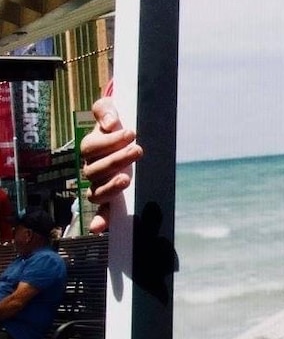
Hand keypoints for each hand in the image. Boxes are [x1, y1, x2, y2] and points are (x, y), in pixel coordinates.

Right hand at [81, 98, 142, 233]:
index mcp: (91, 148)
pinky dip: (99, 220)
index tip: (131, 133)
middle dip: (117, 160)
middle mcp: (92, 169)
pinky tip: (98, 229)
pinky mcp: (112, 197)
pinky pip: (102, 211)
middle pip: (96, 170)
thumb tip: (111, 123)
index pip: (92, 147)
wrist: (123, 132)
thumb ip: (106, 110)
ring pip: (96, 192)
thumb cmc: (115, 122)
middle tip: (138, 150)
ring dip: (110, 187)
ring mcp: (101, 185)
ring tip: (127, 179)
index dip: (110, 142)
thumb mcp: (109, 109)